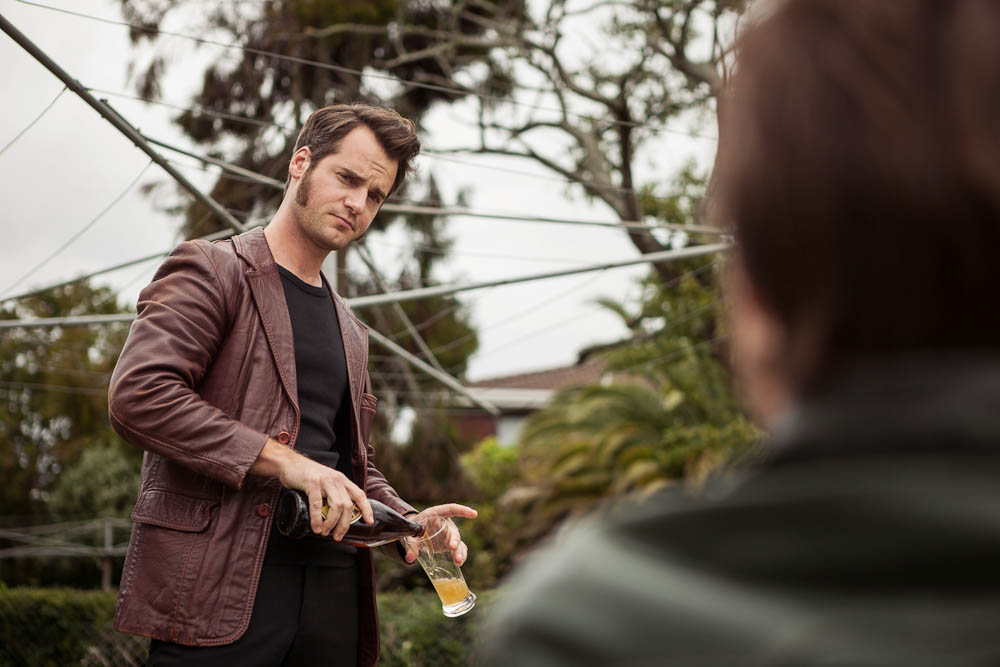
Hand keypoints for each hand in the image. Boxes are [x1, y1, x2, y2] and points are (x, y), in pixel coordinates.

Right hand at [251, 438, 372, 538]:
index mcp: (342, 480)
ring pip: (337, 506)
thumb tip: (335, 515)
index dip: (366, 508)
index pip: (359, 494)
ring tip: (326, 533)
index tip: (369, 521)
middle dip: (345, 524)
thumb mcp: (325, 482)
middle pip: (348, 505)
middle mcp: (337, 480)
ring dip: (332, 523)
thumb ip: (332, 493)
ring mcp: (325, 481)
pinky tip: (316, 527)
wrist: (289, 463)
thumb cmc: (307, 475)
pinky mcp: (312, 483)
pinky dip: (317, 519)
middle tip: (338, 536)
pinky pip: (318, 505)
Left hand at [404, 503, 477, 564]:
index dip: (462, 511)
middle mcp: (446, 523)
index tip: (473, 514)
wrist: (414, 533)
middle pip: (453, 530)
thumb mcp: (410, 533)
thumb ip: (411, 544)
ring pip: (458, 542)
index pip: (451, 509)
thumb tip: (410, 558)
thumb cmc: (414, 528)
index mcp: (436, 514)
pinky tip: (459, 563)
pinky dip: (460, 555)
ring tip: (458, 561)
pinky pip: (458, 549)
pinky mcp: (450, 544)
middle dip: (454, 539)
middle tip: (452, 547)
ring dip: (459, 551)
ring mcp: (449, 534)